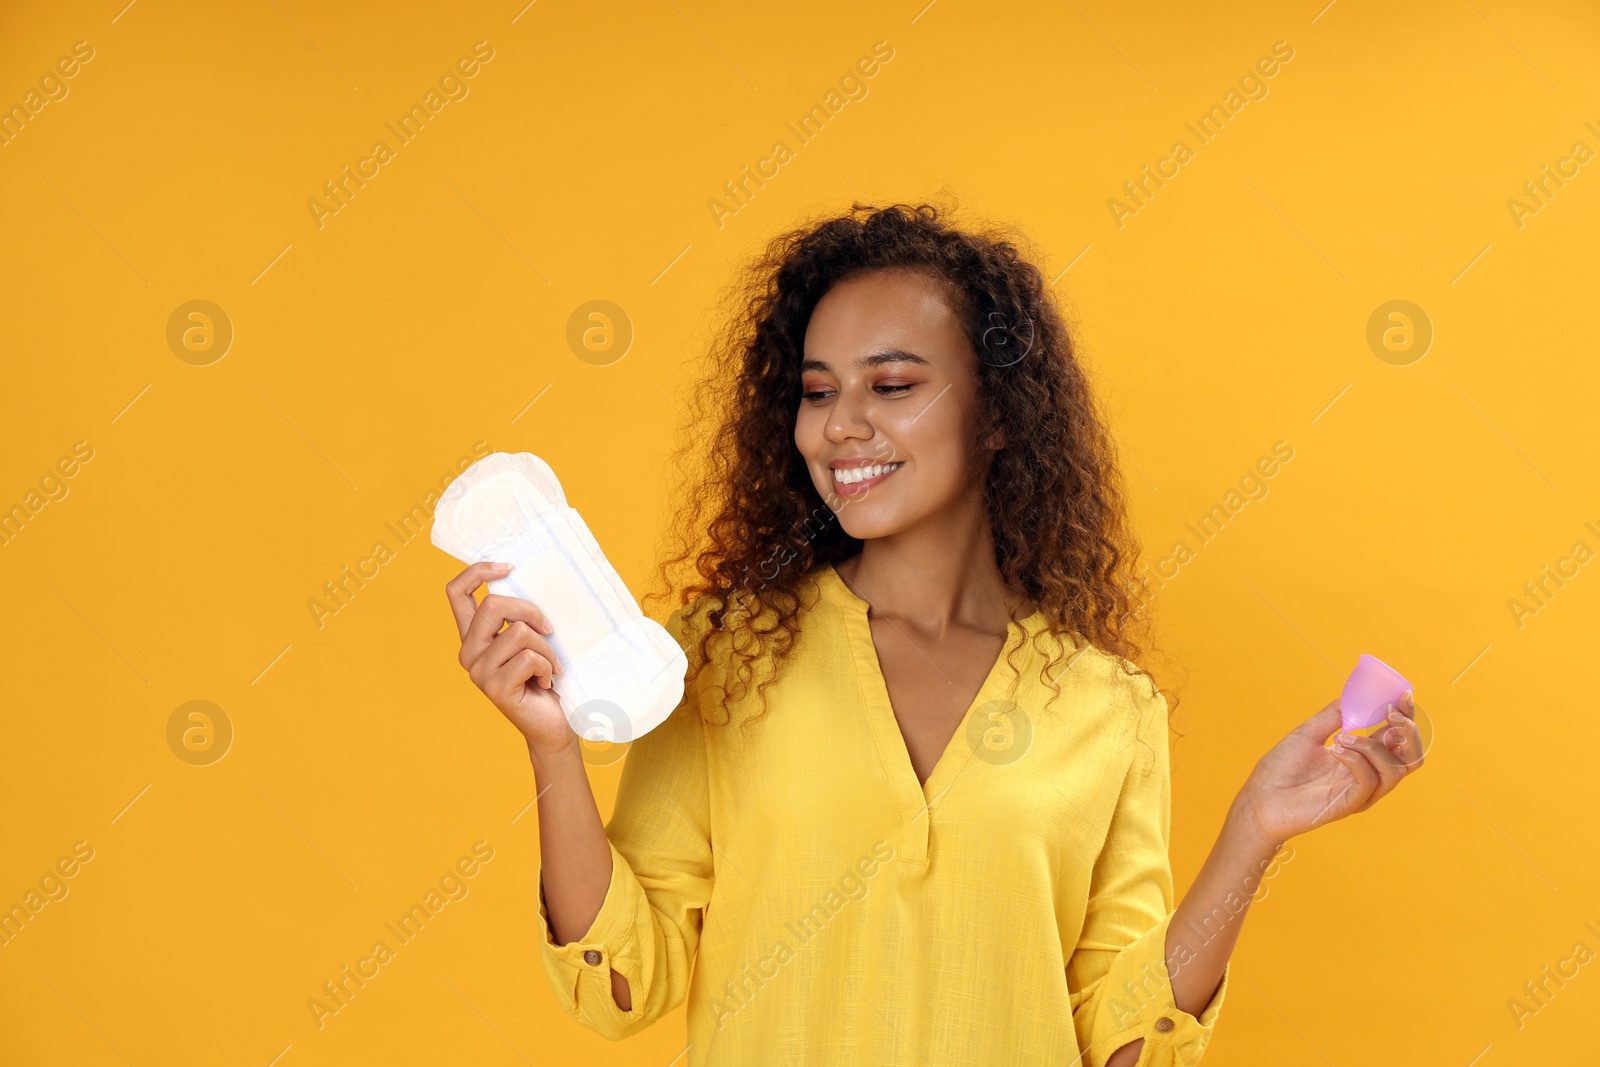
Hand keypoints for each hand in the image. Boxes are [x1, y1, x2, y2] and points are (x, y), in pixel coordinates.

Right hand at [445, 562, 570, 753]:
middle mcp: (469, 652)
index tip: (509, 568)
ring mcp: (479, 672)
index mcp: (473, 635)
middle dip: (530, 611)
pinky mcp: (495, 688)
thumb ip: (519, 616)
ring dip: (546, 648)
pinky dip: (546, 665)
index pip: (456, 591)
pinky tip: (546, 681)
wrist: (554, 723)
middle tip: (549, 630)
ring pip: (519, 633)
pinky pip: (528, 657)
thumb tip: (529, 578)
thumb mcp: (531, 639)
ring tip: (550, 666)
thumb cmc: (545, 676)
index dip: (478, 571)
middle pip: (493, 605)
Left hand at [1235, 690, 1425, 844]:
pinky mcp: (1349, 804)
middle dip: (1407, 732)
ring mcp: (1362, 792)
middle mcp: (1369, 776)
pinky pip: (1369, 781)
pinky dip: (1356, 760)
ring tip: (1341, 737)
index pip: (1398, 738)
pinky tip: (1334, 749)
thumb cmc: (1281, 768)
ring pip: (1395, 769)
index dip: (1407, 717)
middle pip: (1412, 758)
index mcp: (1364, 758)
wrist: (1259, 797)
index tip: (1403, 695)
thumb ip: (1333, 715)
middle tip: (1389, 714)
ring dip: (1373, 746)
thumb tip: (1354, 694)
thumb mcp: (1309, 733)